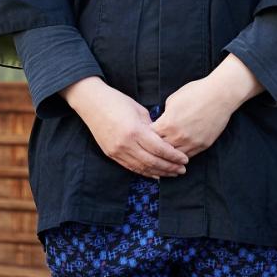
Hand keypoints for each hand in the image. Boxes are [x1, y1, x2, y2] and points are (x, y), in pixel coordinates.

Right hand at [61, 77, 188, 177]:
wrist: (91, 103)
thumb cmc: (117, 101)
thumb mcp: (138, 110)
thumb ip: (151, 126)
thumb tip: (163, 138)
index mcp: (135, 130)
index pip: (159, 148)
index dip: (174, 156)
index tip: (185, 159)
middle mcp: (126, 144)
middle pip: (153, 161)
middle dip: (170, 167)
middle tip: (182, 170)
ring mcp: (117, 151)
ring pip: (142, 168)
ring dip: (159, 173)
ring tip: (172, 174)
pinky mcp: (112, 154)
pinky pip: (131, 167)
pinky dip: (145, 172)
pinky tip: (156, 174)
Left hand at [152, 55, 263, 158]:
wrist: (219, 95)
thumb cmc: (196, 93)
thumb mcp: (172, 100)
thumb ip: (164, 114)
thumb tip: (160, 122)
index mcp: (168, 123)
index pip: (150, 137)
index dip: (146, 136)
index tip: (145, 136)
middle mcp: (178, 136)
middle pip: (160, 149)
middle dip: (156, 147)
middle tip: (152, 147)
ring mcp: (191, 143)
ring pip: (174, 156)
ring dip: (168, 155)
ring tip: (164, 155)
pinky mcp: (202, 145)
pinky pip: (188, 156)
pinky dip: (181, 156)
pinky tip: (177, 155)